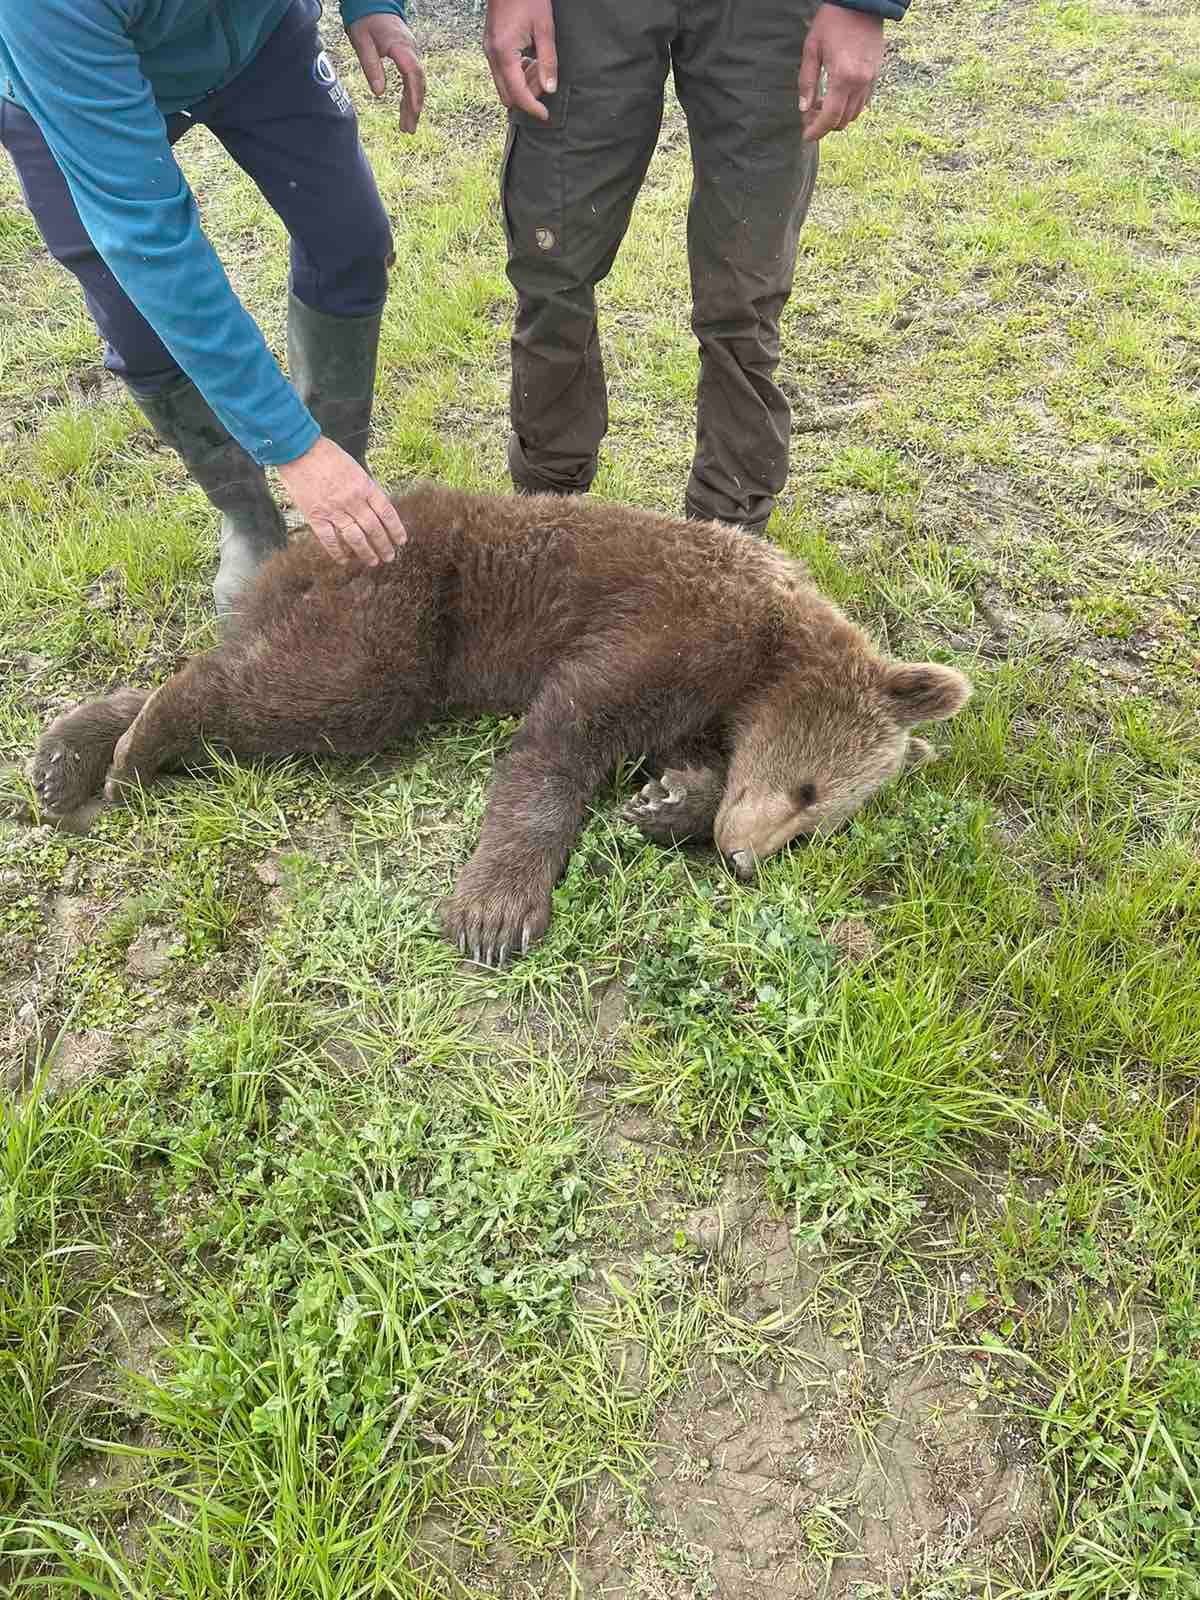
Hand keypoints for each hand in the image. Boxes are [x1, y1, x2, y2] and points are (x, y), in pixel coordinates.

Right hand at [276, 436, 406, 566]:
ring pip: (356, 538)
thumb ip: (364, 488)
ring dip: (366, 552)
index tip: (401, 540)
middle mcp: (352, 500)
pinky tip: (344, 560)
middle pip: (373, 528)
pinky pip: (330, 540)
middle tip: (389, 557)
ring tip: (373, 561)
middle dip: (384, 545)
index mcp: (364, 486)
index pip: (386, 512)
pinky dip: (338, 552)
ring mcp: (334, 510)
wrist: (299, 450)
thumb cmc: (326, 455)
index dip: (395, 529)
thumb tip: (375, 507)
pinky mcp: (316, 516)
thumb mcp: (354, 467)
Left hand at [348, 13, 425, 132]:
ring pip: (416, 84)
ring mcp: (412, 54)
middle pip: (418, 82)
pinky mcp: (408, 58)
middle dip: (414, 107)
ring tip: (407, 128)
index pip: (412, 72)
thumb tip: (379, 93)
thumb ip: (371, 66)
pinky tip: (406, 112)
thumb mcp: (361, 41)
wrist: (373, 4)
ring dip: (413, 106)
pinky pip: (412, 80)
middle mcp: (411, 51)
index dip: (415, 93)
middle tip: (409, 129)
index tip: (415, 111)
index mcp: (400, 46)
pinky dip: (410, 96)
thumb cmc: (365, 21)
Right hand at [484, 0, 557, 120]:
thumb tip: (549, 89)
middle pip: (508, 94)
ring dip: (522, 84)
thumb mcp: (544, 28)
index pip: (518, 94)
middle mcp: (492, 55)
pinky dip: (517, 73)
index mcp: (504, 53)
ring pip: (504, 84)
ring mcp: (489, 50)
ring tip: (539, 65)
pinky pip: (502, 71)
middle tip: (545, 82)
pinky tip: (530, 59)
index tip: (545, 115)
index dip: (532, 108)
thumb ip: (548, 61)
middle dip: (527, 96)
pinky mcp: (491, 46)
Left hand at [799, 5, 883, 142]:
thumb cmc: (833, 21)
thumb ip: (807, 81)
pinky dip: (849, 106)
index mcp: (843, 77)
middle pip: (842, 120)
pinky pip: (863, 101)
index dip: (816, 130)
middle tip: (809, 117)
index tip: (806, 136)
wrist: (861, 3)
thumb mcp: (812, 49)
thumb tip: (804, 108)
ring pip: (854, 113)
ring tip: (822, 105)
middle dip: (825, 125)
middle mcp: (860, 82)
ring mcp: (871, 79)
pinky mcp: (877, 74)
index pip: (830, 117)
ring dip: (837, 116)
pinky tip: (836, 96)